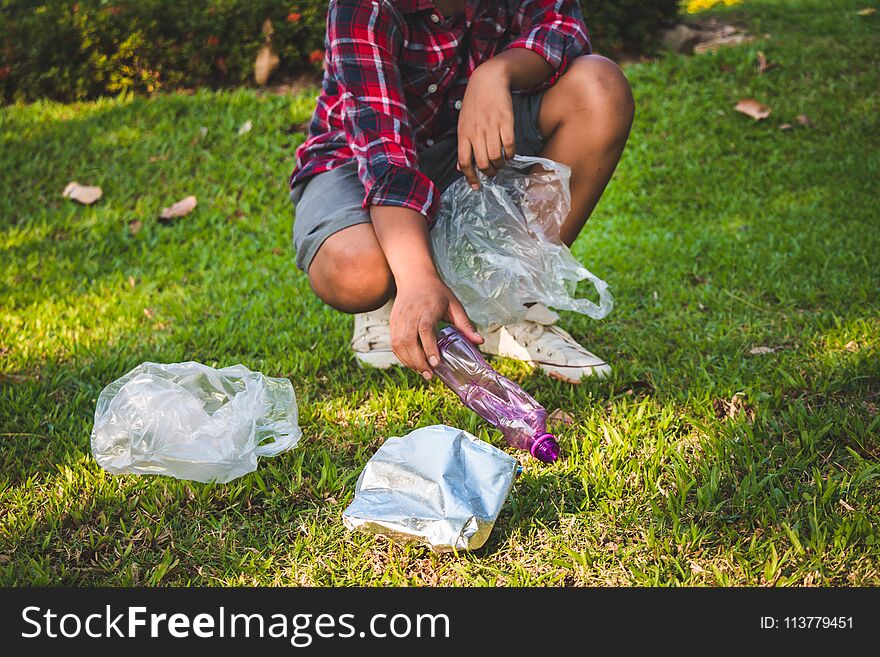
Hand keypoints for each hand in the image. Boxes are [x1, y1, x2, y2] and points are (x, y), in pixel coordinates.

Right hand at [390, 274, 482, 379]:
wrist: (414, 277)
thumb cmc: (437, 292)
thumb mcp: (454, 305)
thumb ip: (465, 325)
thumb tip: (480, 342)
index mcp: (428, 308)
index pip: (425, 330)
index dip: (429, 348)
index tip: (436, 363)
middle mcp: (411, 313)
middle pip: (409, 340)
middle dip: (418, 360)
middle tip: (430, 374)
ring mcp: (399, 318)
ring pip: (399, 344)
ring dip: (409, 361)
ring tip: (422, 372)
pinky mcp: (393, 322)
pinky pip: (394, 343)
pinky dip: (402, 356)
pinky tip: (413, 363)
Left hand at [457, 62, 515, 189]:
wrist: (488, 81)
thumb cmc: (474, 104)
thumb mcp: (463, 124)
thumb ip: (463, 146)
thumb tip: (461, 168)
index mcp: (464, 134)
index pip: (464, 162)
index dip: (470, 177)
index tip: (476, 187)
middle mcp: (476, 132)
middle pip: (482, 163)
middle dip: (488, 173)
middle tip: (492, 172)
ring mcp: (491, 127)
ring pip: (495, 156)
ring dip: (500, 164)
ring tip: (500, 162)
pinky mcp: (505, 122)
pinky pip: (509, 145)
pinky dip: (510, 154)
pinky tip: (509, 154)